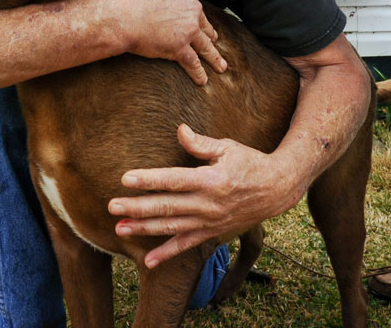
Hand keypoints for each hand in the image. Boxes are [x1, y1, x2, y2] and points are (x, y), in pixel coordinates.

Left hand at [107, 124, 303, 268]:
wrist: (277, 189)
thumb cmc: (250, 163)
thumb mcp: (228, 147)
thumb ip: (201, 143)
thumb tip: (179, 130)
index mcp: (211, 180)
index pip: (173, 180)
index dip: (149, 179)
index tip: (126, 179)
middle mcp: (208, 204)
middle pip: (167, 206)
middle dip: (137, 207)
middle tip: (112, 206)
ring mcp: (210, 222)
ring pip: (172, 227)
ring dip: (145, 229)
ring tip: (120, 228)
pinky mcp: (213, 233)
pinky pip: (186, 246)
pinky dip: (167, 254)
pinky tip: (147, 261)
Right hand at [113, 0, 226, 84]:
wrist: (121, 14)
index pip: (193, 5)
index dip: (193, 14)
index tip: (194, 19)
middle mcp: (192, 9)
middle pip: (203, 24)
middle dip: (209, 34)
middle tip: (213, 40)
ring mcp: (188, 30)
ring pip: (205, 46)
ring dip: (213, 57)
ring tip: (220, 66)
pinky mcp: (179, 48)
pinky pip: (192, 63)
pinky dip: (198, 73)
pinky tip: (202, 80)